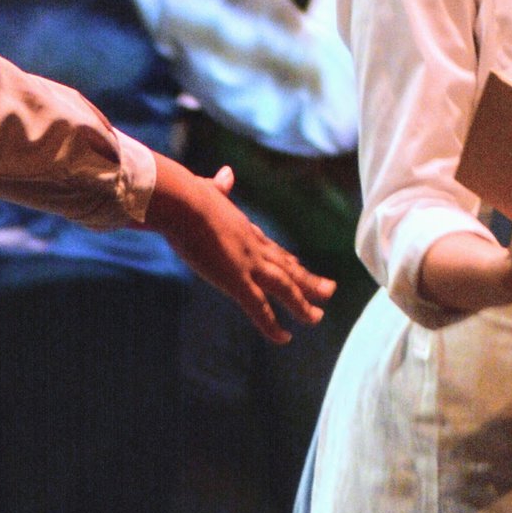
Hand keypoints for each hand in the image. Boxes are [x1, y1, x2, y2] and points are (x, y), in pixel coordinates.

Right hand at [146, 155, 333, 341]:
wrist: (181, 201)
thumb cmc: (187, 194)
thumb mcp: (207, 189)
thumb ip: (218, 186)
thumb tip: (226, 173)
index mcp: (245, 229)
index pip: (271, 249)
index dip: (287, 261)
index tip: (300, 268)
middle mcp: (254, 247)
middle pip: (287, 268)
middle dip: (309, 281)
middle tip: (330, 290)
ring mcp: (248, 265)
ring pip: (284, 289)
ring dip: (302, 304)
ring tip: (318, 318)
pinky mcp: (236, 281)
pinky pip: (259, 309)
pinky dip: (272, 326)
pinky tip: (285, 339)